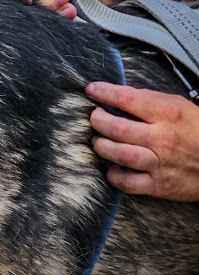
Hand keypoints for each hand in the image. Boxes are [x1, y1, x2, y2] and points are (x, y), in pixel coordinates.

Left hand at [86, 81, 198, 201]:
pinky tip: (111, 167)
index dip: (105, 92)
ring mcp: (159, 163)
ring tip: (98, 140)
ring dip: (101, 146)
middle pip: (117, 128)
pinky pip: (127, 182)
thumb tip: (120, 96)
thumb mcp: (182, 107)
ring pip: (119, 154)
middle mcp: (161, 138)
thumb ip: (152, 102)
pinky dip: (114, 175)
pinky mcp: (158, 185)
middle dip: (98, 120)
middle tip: (94, 117)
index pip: (128, 99)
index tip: (92, 89)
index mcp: (168, 114)